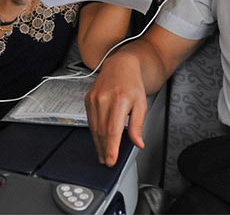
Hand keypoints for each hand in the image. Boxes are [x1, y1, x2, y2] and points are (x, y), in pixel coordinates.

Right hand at [85, 52, 146, 166]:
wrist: (120, 66)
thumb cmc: (132, 85)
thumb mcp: (141, 104)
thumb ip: (137, 125)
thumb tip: (138, 142)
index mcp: (119, 100)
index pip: (112, 130)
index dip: (110, 147)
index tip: (111, 160)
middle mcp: (103, 99)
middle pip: (101, 131)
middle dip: (104, 149)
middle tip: (108, 162)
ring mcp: (93, 99)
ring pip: (94, 128)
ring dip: (98, 143)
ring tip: (103, 155)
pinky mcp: (88, 100)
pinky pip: (90, 121)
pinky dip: (94, 133)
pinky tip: (99, 139)